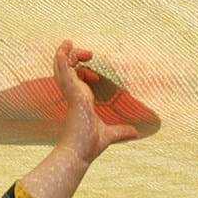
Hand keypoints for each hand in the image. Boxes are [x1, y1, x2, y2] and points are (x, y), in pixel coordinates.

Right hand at [52, 40, 141, 163]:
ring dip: (67, 54)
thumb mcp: (109, 134)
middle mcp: (74, 96)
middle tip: (88, 53)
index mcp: (81, 101)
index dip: (84, 72)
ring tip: (69, 42)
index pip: (78, 78)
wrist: (80, 154)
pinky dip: (62, 61)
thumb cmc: (88, 146)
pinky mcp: (73, 96)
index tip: (96, 77)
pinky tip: (64, 50)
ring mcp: (72, 95)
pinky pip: (64, 73)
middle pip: (68, 69)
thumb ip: (120, 131)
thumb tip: (135, 133)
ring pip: (63, 67)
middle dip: (75, 57)